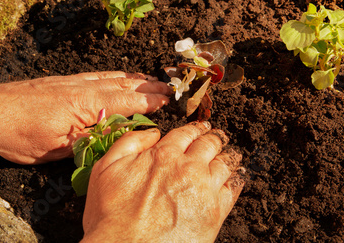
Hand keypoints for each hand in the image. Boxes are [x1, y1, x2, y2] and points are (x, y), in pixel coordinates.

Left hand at [0, 72, 170, 163]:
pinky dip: (116, 75)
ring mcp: (74, 81)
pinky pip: (99, 75)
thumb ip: (93, 137)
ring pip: (113, 76)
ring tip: (153, 79)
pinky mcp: (64, 81)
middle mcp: (85, 87)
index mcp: (87, 103)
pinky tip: (120, 76)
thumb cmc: (19, 134)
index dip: (151, 99)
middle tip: (171, 86)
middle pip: (125, 83)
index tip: (172, 98)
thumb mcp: (60, 146)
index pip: (129, 100)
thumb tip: (120, 130)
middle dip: (150, 85)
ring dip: (136, 78)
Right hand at [81, 122, 244, 242]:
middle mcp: (188, 167)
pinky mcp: (215, 212)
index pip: (186, 133)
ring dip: (228, 156)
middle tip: (218, 137)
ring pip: (225, 163)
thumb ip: (129, 142)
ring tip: (230, 155)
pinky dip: (237, 179)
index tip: (201, 127)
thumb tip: (152, 133)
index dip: (195, 128)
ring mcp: (204, 189)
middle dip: (214, 138)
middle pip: (209, 144)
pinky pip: (233, 188)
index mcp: (163, 155)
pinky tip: (236, 177)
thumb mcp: (106, 168)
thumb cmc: (111, 215)